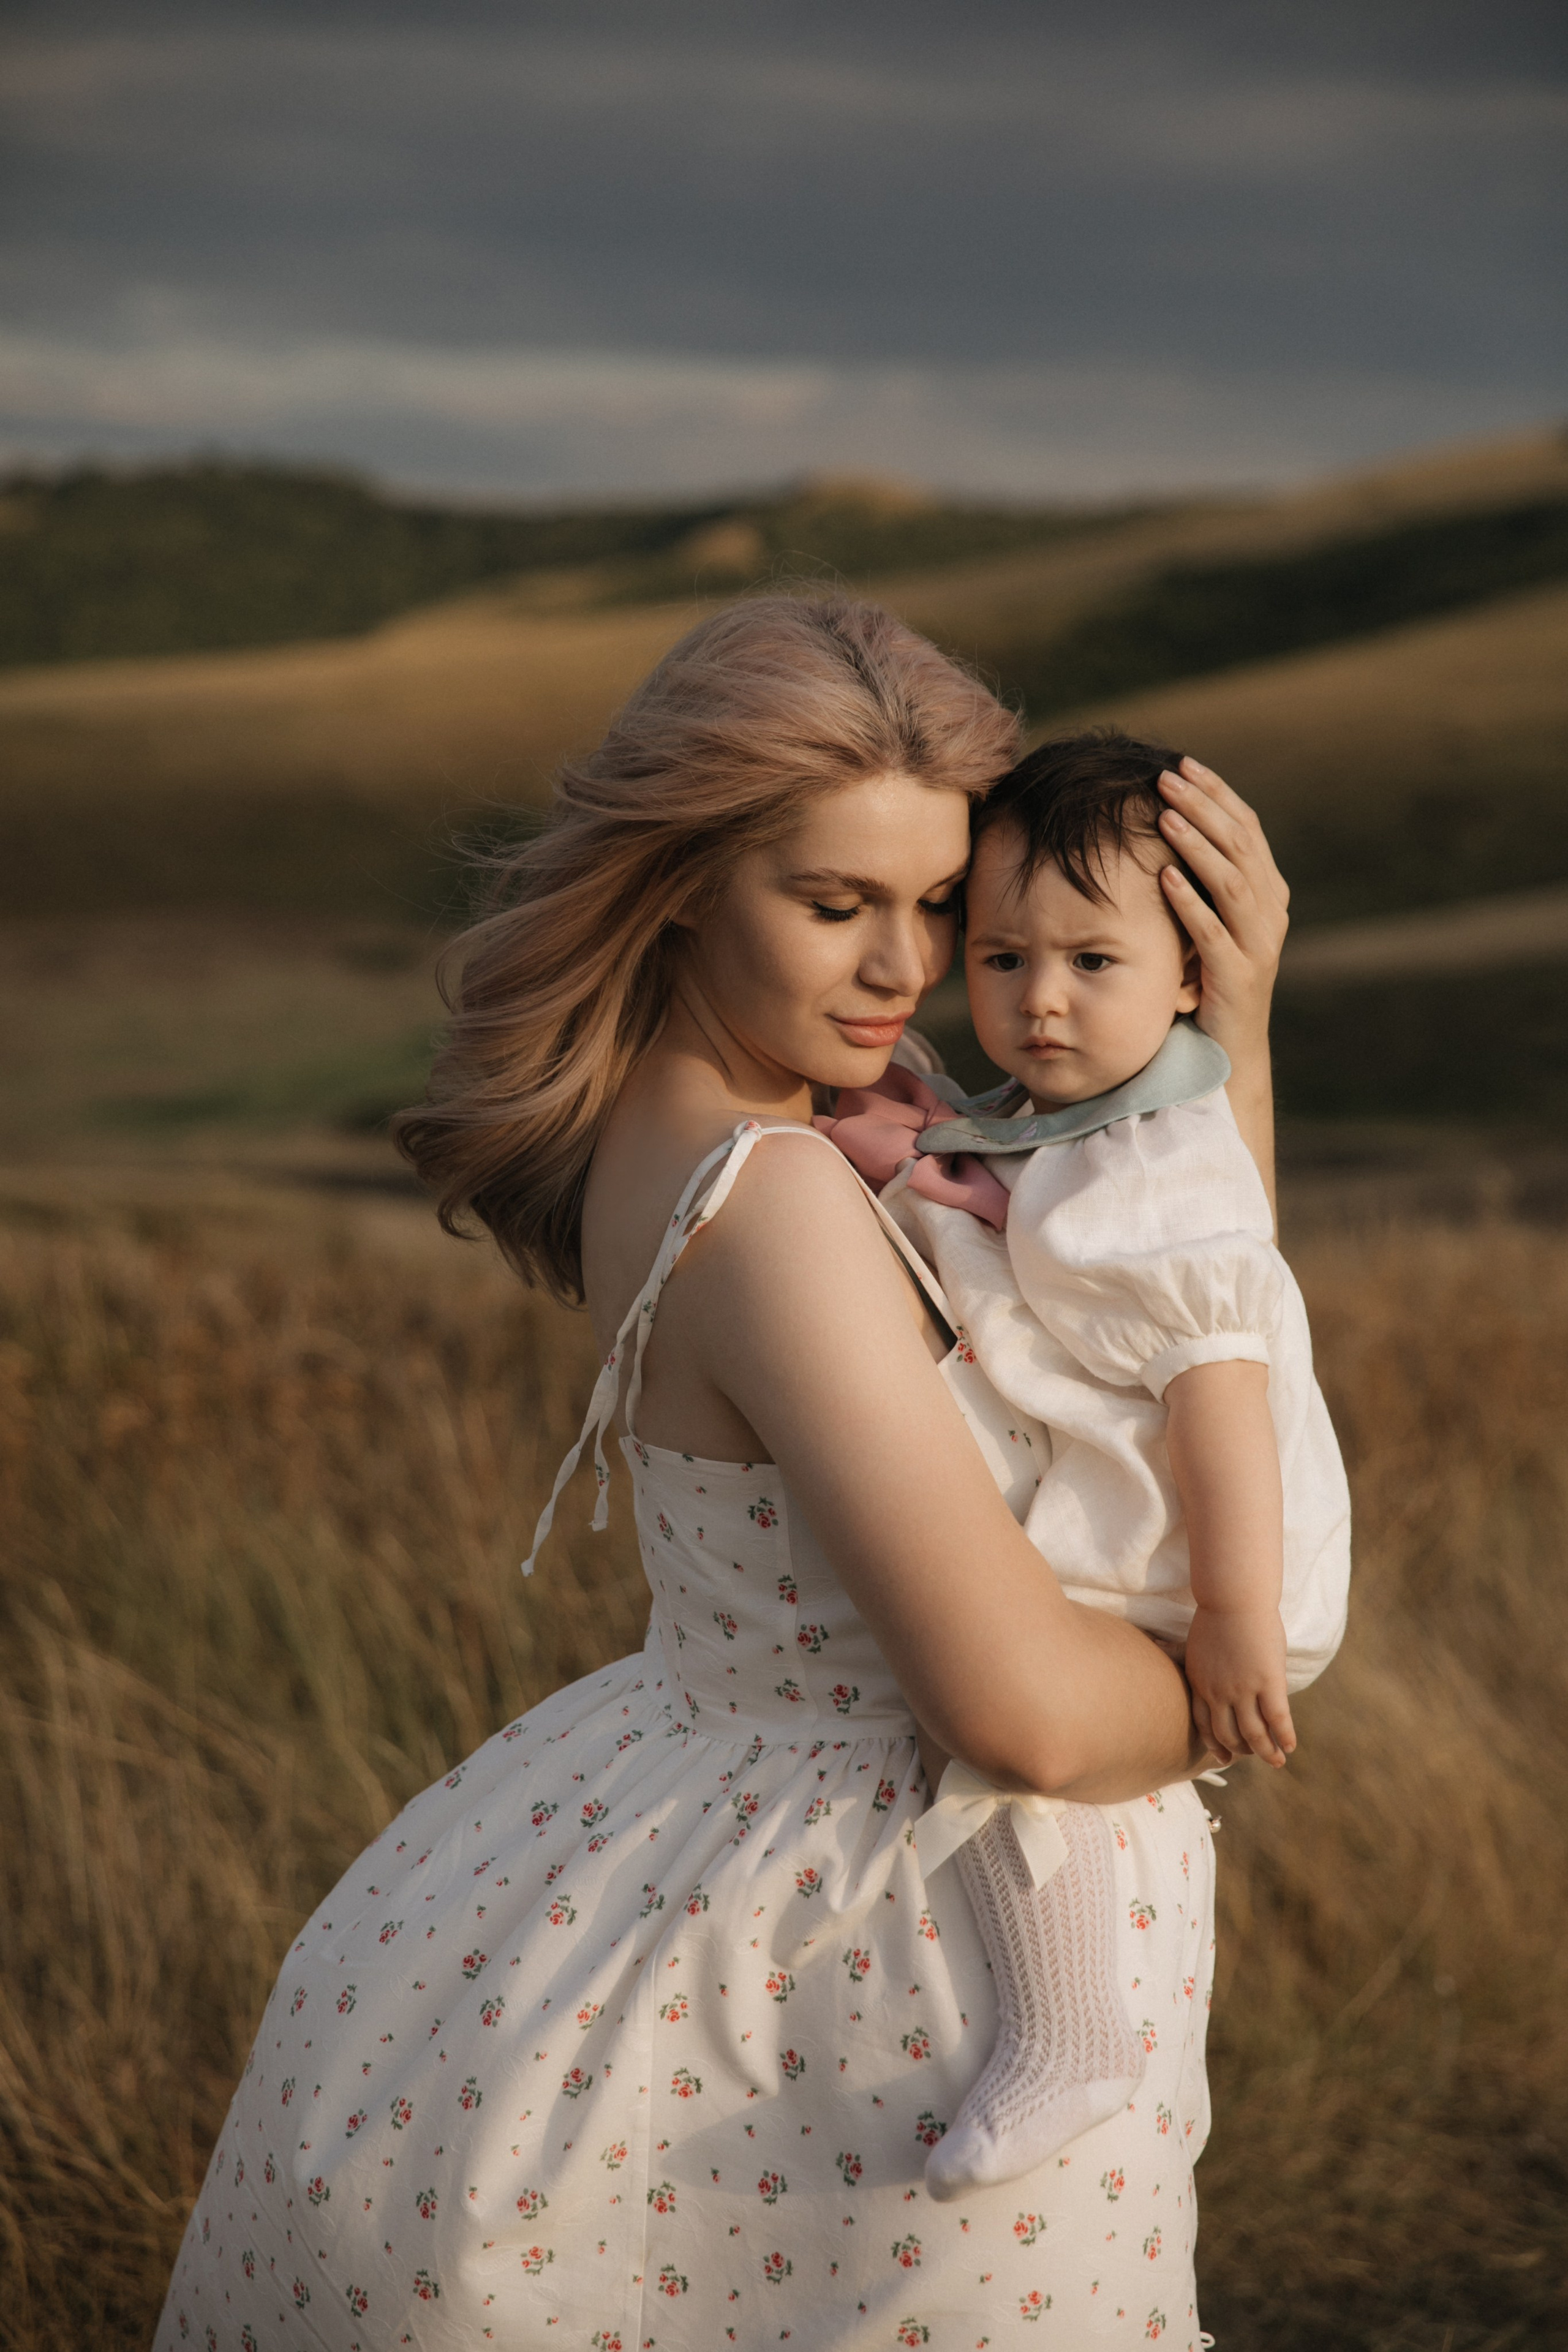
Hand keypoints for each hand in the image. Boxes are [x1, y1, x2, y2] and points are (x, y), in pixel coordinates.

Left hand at [1157, 757, 1289, 1063]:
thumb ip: (1203, 880)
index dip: (1217, 794)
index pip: (1246, 829)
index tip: (1182, 764)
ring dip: (1198, 845)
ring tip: (1166, 815)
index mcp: (1267, 892)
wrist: (1228, 1050)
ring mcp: (1258, 945)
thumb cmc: (1209, 979)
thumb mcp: (1211, 920)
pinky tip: (1164, 876)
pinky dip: (1189, 902)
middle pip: (1240, 846)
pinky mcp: (1238, 977)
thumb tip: (1168, 822)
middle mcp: (1270, 912)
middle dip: (1203, 807)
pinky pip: (1213, 933)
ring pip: (1232, 882)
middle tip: (1166, 777)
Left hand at [1184, 1603, 1296, 1768]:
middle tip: (1254, 1755)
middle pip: (1229, 1734)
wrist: (1233, 1598)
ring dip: (1266, 1752)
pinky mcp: (1268, 1681)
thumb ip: (1181, 1654)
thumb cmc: (1215, 1616)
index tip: (1224, 1758)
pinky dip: (1284, 1737)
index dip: (1215, 1745)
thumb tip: (1153, 1643)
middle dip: (1242, 1750)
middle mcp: (1218, 1693)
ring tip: (1277, 1760)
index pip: (1204, 1726)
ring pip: (1254, 1734)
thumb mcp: (1192, 1643)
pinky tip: (1290, 1746)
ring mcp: (1244, 1689)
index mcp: (1200, 1684)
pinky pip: (1277, 1719)